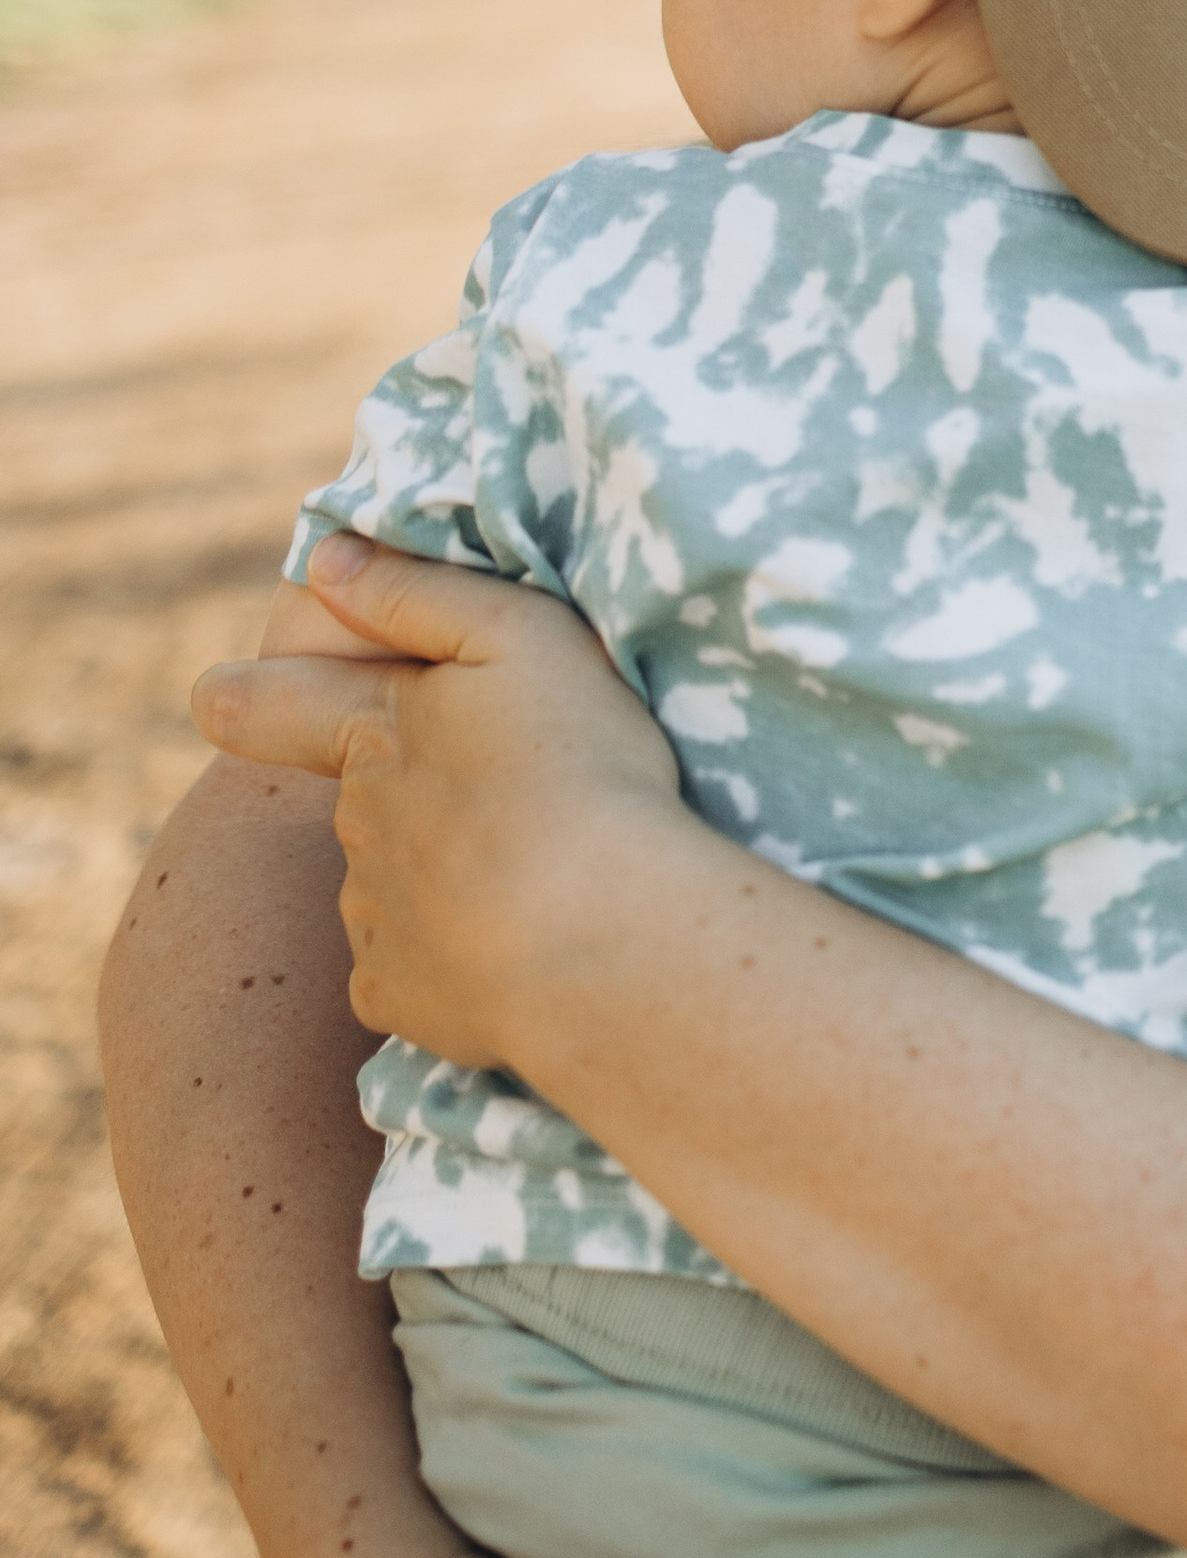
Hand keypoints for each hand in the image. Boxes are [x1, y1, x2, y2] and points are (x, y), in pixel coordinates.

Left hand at [191, 538, 680, 1075]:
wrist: (599, 942)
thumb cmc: (574, 770)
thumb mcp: (517, 639)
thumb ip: (417, 593)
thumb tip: (326, 559)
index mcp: (377, 736)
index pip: (274, 706)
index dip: (245, 698)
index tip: (217, 696)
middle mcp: (356, 827)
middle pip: (363, 799)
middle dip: (409, 794)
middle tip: (509, 797)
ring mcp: (370, 918)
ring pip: (388, 885)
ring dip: (439, 876)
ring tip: (536, 876)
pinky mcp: (397, 998)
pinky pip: (410, 968)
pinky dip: (448, 957)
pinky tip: (513, 947)